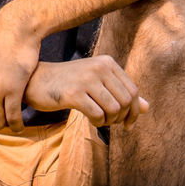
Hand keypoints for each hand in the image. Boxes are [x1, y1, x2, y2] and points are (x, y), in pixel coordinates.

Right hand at [23, 57, 149, 127]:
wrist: (37, 81)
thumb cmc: (69, 83)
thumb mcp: (97, 84)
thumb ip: (121, 94)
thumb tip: (147, 107)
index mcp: (107, 62)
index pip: (133, 91)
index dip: (134, 111)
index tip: (127, 123)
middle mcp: (99, 67)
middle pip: (126, 101)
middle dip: (122, 118)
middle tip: (111, 123)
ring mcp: (86, 79)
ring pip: (114, 109)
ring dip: (110, 121)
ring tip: (100, 120)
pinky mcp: (73, 93)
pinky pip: (98, 115)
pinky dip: (98, 122)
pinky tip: (91, 120)